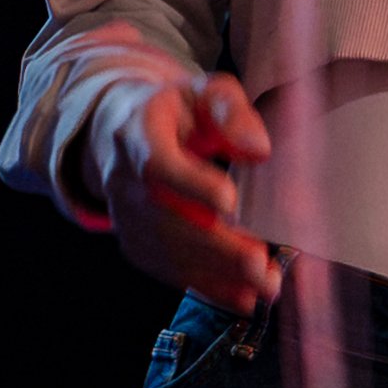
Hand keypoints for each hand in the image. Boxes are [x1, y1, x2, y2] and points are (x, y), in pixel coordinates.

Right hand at [83, 69, 282, 314]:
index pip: (157, 164)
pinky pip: (169, 270)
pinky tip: (243, 297)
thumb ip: (231, 111)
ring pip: (167, 253)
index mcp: (138, 133)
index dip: (190, 185)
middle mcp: (123, 180)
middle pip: (164, 219)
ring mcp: (125, 217)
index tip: (229, 201)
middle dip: (215, 246)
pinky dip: (207, 286)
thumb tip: (258, 150)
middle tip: (260, 265)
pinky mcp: (136, 244)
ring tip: (265, 286)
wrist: (122, 132)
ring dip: (216, 274)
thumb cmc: (176, 112)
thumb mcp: (204, 90)